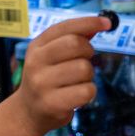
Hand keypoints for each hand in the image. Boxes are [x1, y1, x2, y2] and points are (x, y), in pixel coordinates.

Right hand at [13, 15, 108, 133]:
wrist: (27, 113)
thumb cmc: (46, 80)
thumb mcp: (51, 56)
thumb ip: (71, 39)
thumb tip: (98, 24)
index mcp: (36, 46)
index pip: (65, 27)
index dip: (89, 22)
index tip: (107, 23)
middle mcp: (36, 62)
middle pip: (76, 44)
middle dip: (88, 52)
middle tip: (83, 62)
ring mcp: (42, 83)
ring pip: (84, 68)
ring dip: (88, 76)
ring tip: (76, 82)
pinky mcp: (52, 103)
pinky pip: (86, 91)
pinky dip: (89, 93)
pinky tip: (77, 95)